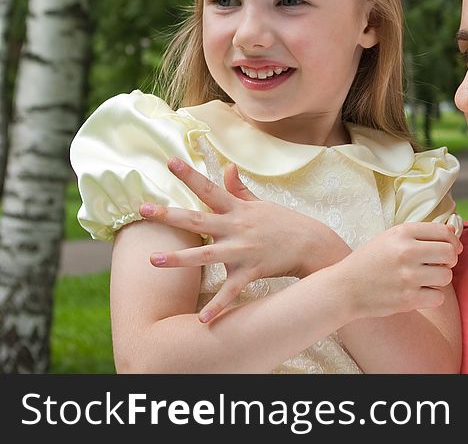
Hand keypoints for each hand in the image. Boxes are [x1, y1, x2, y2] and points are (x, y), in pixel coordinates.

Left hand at [140, 157, 349, 321]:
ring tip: (152, 260)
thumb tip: (227, 166)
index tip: (169, 160)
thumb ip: (239, 188)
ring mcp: (243, 250)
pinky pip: (231, 290)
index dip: (189, 174)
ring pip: (205, 254)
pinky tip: (203, 319)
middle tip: (143, 208)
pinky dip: (218, 306)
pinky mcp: (251, 271)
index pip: (209, 188)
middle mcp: (237, 227)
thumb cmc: (283, 223)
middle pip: (198, 218)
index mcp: (237, 209)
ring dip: (179, 258)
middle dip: (170, 214)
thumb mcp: (261, 203)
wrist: (311, 243)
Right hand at [334, 221, 462, 320]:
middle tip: (439, 264)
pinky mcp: (407, 299)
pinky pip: (438, 297)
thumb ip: (420, 234)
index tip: (452, 247)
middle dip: (450, 259)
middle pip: (450, 253)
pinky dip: (432, 297)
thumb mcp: (390, 237)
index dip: (453, 240)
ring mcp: (407, 277)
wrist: (344, 288)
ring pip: (446, 276)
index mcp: (402, 233)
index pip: (444, 231)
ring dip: (440, 279)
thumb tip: (453, 233)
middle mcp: (406, 252)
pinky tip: (419, 293)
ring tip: (425, 279)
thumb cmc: (369, 261)